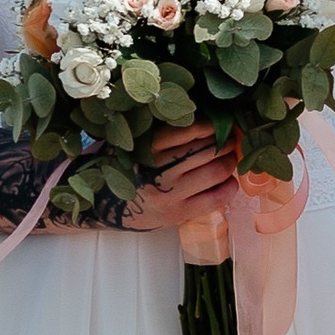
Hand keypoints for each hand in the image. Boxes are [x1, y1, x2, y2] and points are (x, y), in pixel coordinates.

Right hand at [113, 120, 240, 236]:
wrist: (104, 205)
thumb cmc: (125, 168)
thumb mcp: (135, 144)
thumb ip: (163, 134)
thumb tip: (205, 120)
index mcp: (148, 148)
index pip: (189, 131)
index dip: (211, 126)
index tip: (219, 124)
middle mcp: (158, 171)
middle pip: (206, 150)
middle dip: (225, 143)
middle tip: (230, 140)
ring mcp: (169, 194)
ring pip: (215, 172)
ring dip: (229, 163)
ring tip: (229, 159)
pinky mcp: (177, 214)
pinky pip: (215, 199)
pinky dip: (229, 187)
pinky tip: (228, 182)